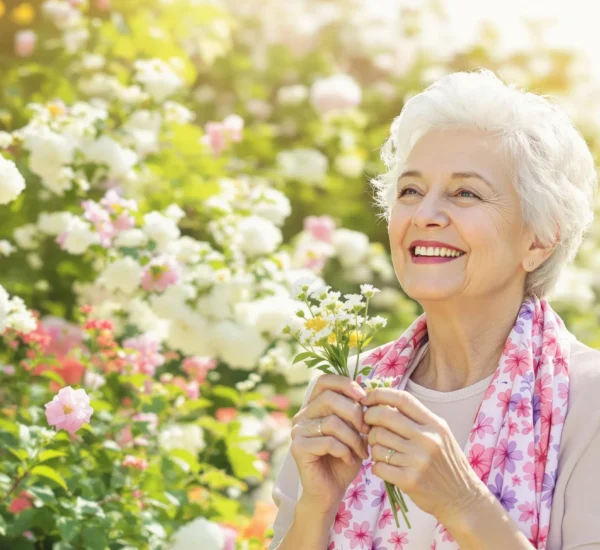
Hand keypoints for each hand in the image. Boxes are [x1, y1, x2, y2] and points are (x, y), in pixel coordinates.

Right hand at [290, 375, 370, 512]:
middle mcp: (302, 415)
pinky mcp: (298, 448)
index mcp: (313, 406)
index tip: (364, 397)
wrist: (330, 493)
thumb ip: (357, 412)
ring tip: (362, 451)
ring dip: (353, 437)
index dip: (345, 384)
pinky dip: (345, 450)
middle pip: (329, 398)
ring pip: (331, 422)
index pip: (324, 381)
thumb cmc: (344, 460)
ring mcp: (297, 431)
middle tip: (367, 431)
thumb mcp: (354, 431)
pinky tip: (350, 460)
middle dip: (354, 413)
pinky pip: (328, 441)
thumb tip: (369, 392)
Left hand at [362, 388, 482, 521]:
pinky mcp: (409, 480)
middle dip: (369, 419)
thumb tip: (381, 402)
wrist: (462, 499)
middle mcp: (427, 439)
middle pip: (384, 417)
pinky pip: (378, 465)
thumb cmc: (446, 463)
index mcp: (434, 424)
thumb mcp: (440, 434)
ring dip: (373, 446)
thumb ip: (416, 419)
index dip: (379, 394)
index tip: (366, 398)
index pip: (402, 399)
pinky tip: (385, 468)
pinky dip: (377, 466)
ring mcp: (418, 460)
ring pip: (377, 443)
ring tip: (382, 452)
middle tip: (367, 426)